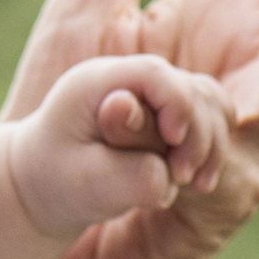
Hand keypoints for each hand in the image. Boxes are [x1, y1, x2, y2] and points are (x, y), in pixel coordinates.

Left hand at [8, 54, 233, 238]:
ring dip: (212, 144)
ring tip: (195, 184)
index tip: (174, 146)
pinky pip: (211, 118)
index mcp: (98, 83)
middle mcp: (130, 80)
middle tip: (182, 179)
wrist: (44, 183)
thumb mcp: (81, 182)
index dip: (177, 106)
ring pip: (209, 102)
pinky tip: (200, 181)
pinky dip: (213, 148)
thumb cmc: (57, 180)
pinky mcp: (168, 114)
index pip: (154, 74)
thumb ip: (125, 174)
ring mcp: (152, 95)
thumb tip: (166, 172)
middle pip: (190, 88)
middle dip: (198, 136)